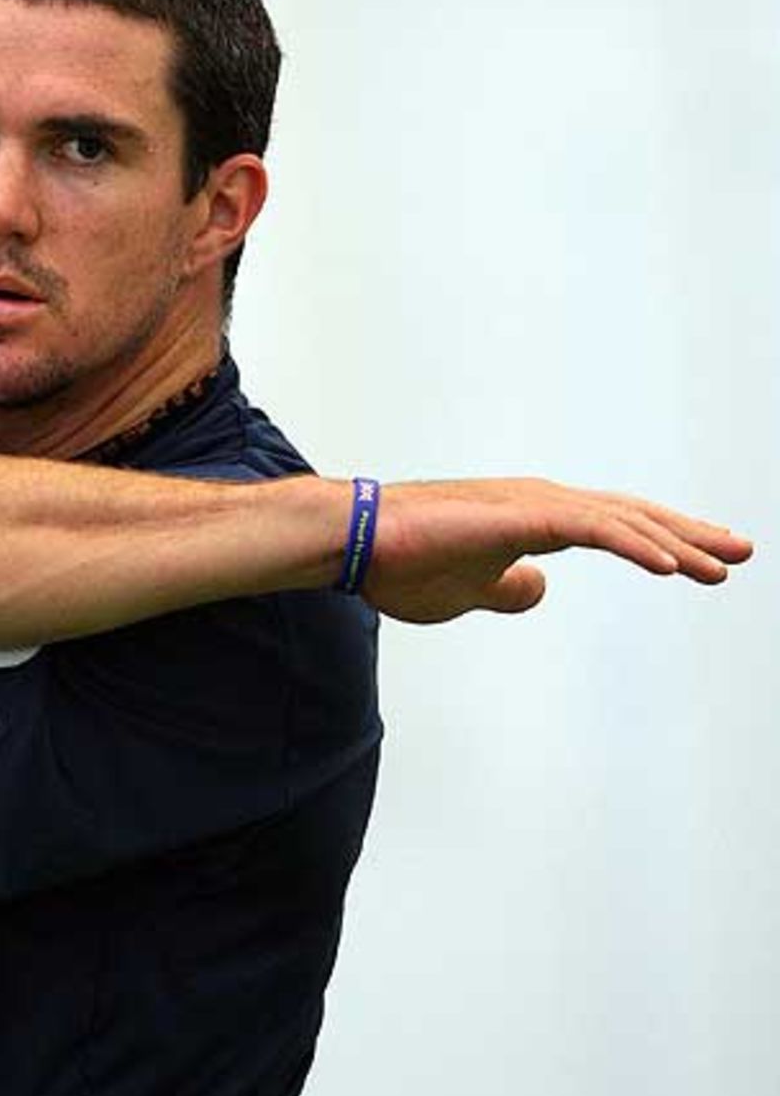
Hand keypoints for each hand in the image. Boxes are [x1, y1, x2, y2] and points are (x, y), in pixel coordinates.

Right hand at [362, 478, 752, 623]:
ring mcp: (531, 504)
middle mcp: (541, 502)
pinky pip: (592, 530)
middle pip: (631, 518)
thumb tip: (540, 590)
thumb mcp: (468, 593)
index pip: (613, 528)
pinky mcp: (518, 515)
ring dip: (676, 543)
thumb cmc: (400, 565)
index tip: (704, 563)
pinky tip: (670, 568)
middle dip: (689, 535)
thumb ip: (507, 590)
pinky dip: (635, 546)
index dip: (661, 543)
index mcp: (532, 520)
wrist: (354, 543)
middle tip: (741, 552)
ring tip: (721, 566)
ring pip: (621, 521)